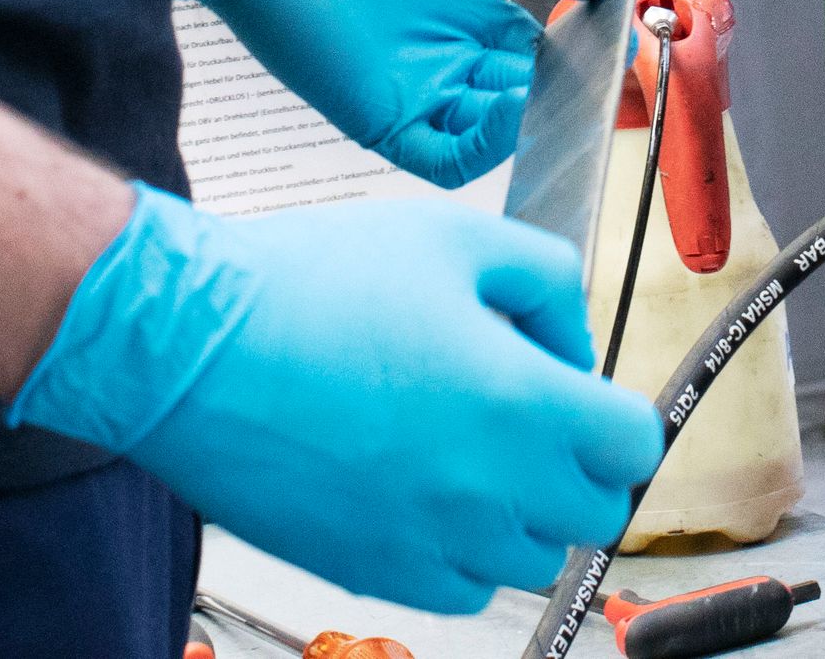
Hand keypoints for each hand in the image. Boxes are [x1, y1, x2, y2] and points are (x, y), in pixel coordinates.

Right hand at [13, 187, 664, 611]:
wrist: (190, 347)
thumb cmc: (307, 285)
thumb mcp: (453, 237)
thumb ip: (545, 281)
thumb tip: (570, 347)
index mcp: (522, 404)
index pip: (634, 447)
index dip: (615, 411)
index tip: (580, 390)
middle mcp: (487, 491)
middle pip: (595, 513)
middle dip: (577, 461)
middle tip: (527, 413)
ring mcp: (431, 543)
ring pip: (531, 558)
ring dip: (521, 509)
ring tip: (464, 444)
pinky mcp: (373, 572)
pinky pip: (462, 589)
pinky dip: (463, 550)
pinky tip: (423, 486)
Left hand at [162, 0, 600, 185]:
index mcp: (464, 4)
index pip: (538, 48)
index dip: (579, 50)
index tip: (615, 40)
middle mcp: (443, 50)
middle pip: (524, 95)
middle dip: (564, 94)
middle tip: (595, 81)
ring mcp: (413, 85)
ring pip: (492, 134)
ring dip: (528, 122)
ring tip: (546, 91)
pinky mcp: (378, 113)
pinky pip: (443, 154)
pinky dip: (483, 147)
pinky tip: (505, 110)